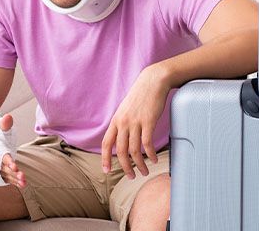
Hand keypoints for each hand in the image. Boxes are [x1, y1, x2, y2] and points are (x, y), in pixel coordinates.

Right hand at [0, 114, 25, 187]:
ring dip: (14, 179)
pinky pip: (5, 178)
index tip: (14, 165)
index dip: (8, 161)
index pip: (2, 157)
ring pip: (5, 175)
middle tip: (23, 177)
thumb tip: (8, 116)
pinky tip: (22, 184)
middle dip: (13, 173)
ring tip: (24, 183)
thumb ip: (4, 125)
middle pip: (4, 169)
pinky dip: (13, 181)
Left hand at [101, 65, 170, 179]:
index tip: (106, 171)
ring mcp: (135, 122)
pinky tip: (153, 159)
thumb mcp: (125, 109)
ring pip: (135, 151)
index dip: (105, 158)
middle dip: (125, 167)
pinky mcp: (148, 122)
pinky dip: (150, 155)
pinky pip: (147, 144)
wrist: (153, 81)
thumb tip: (122, 138)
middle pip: (121, 151)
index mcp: (116, 120)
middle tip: (132, 176)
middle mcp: (123, 123)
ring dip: (140, 164)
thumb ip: (122, 123)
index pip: (107, 143)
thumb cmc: (141, 95)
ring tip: (144, 171)